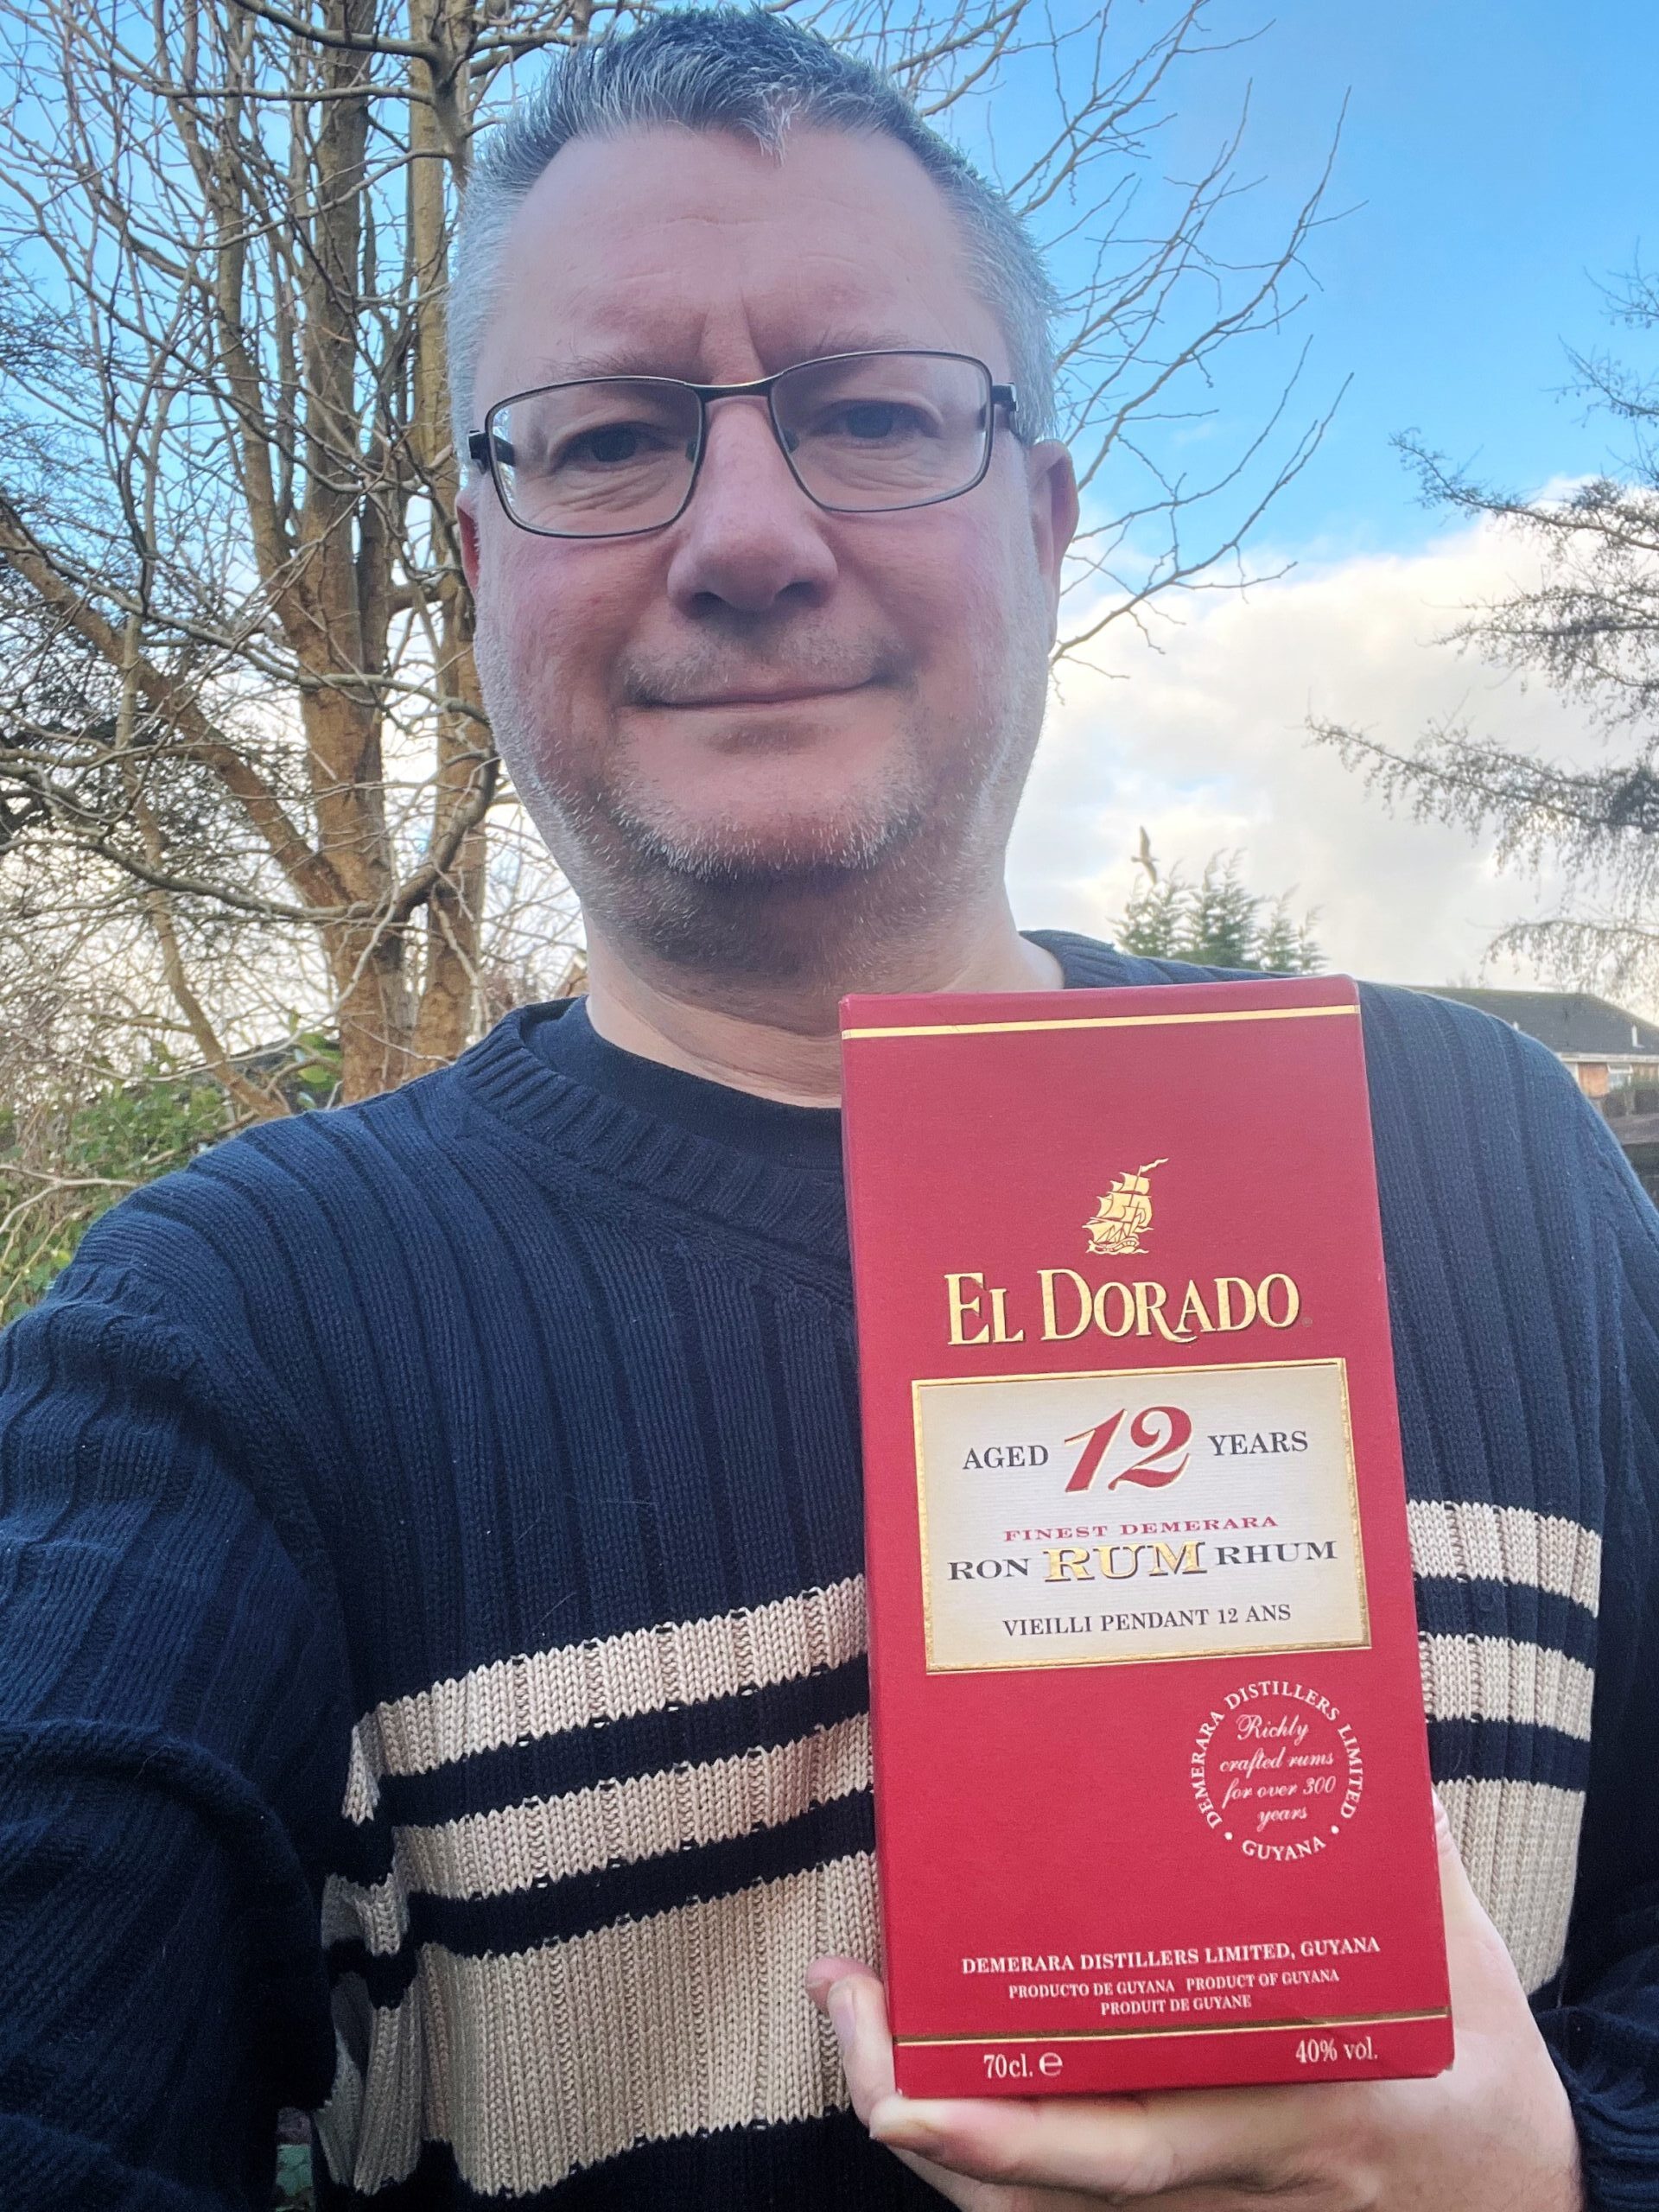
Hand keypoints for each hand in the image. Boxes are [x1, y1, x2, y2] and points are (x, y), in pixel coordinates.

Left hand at [807, 1800, 1582, 2209]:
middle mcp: (1225, 2180)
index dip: (1007, 2133)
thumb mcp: (1458, 1956)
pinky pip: (1058, 2210)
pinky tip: (929, 2058)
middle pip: (1036, 2200)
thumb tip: (1346, 1726)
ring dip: (927, 2125)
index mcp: (1285, 2113)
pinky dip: (981, 2147)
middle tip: (841, 1997)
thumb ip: (1399, 1849)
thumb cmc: (1485, 2076)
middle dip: (916, 2108)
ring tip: (855, 2010)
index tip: (906, 2086)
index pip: (1126, 2152)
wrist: (1521, 2201)